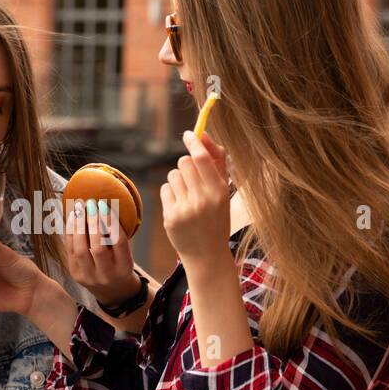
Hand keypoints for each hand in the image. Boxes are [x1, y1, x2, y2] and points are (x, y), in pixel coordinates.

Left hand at [64, 196, 139, 306]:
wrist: (111, 290)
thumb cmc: (120, 263)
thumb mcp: (126, 253)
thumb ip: (118, 235)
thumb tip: (104, 204)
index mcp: (124, 268)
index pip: (118, 243)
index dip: (110, 222)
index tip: (104, 205)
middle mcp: (107, 275)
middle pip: (98, 248)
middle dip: (93, 223)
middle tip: (90, 204)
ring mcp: (89, 277)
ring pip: (80, 250)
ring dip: (79, 226)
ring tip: (79, 208)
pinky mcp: (76, 274)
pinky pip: (70, 251)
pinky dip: (70, 232)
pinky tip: (72, 218)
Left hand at [161, 130, 231, 265]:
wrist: (207, 255)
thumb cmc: (216, 219)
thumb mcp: (223, 193)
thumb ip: (217, 164)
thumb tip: (204, 135)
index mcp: (219, 192)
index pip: (202, 159)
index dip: (193, 142)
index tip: (188, 134)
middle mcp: (202, 199)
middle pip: (183, 162)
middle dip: (186, 165)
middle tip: (192, 178)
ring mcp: (185, 209)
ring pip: (172, 175)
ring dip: (178, 180)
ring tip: (187, 195)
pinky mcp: (170, 216)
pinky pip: (165, 189)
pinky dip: (171, 193)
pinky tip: (179, 206)